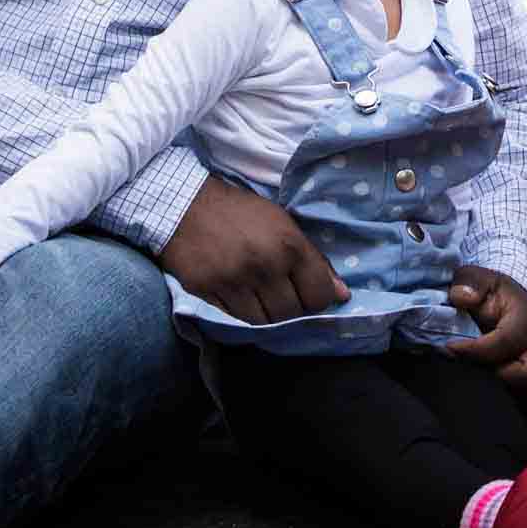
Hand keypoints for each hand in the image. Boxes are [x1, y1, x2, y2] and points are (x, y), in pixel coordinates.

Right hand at [160, 175, 347, 323]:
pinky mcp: (209, 293)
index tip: (313, 298)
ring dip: (269, 318)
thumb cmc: (239, 211)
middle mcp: (265, 265)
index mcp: (289, 244)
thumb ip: (313, 259)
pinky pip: (236, 321)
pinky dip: (244, 316)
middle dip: (294, 311)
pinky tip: (243, 301)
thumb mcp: (282, 223)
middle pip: (292, 314)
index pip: (319, 294)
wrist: (185, 204)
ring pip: (265, 323)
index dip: (320, 301)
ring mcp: (235, 281)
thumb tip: (341, 295)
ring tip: (264, 302)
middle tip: (287, 300)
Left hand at [446, 265, 526, 420]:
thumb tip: (461, 297)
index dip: (476, 349)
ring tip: (482, 402)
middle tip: (468, 377)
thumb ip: (468, 283)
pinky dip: (526, 421)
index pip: (506, 340)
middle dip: (496, 379)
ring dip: (512, 403)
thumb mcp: (476, 278)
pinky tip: (502, 422)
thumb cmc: (489, 293)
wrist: (508, 303)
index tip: (449, 349)